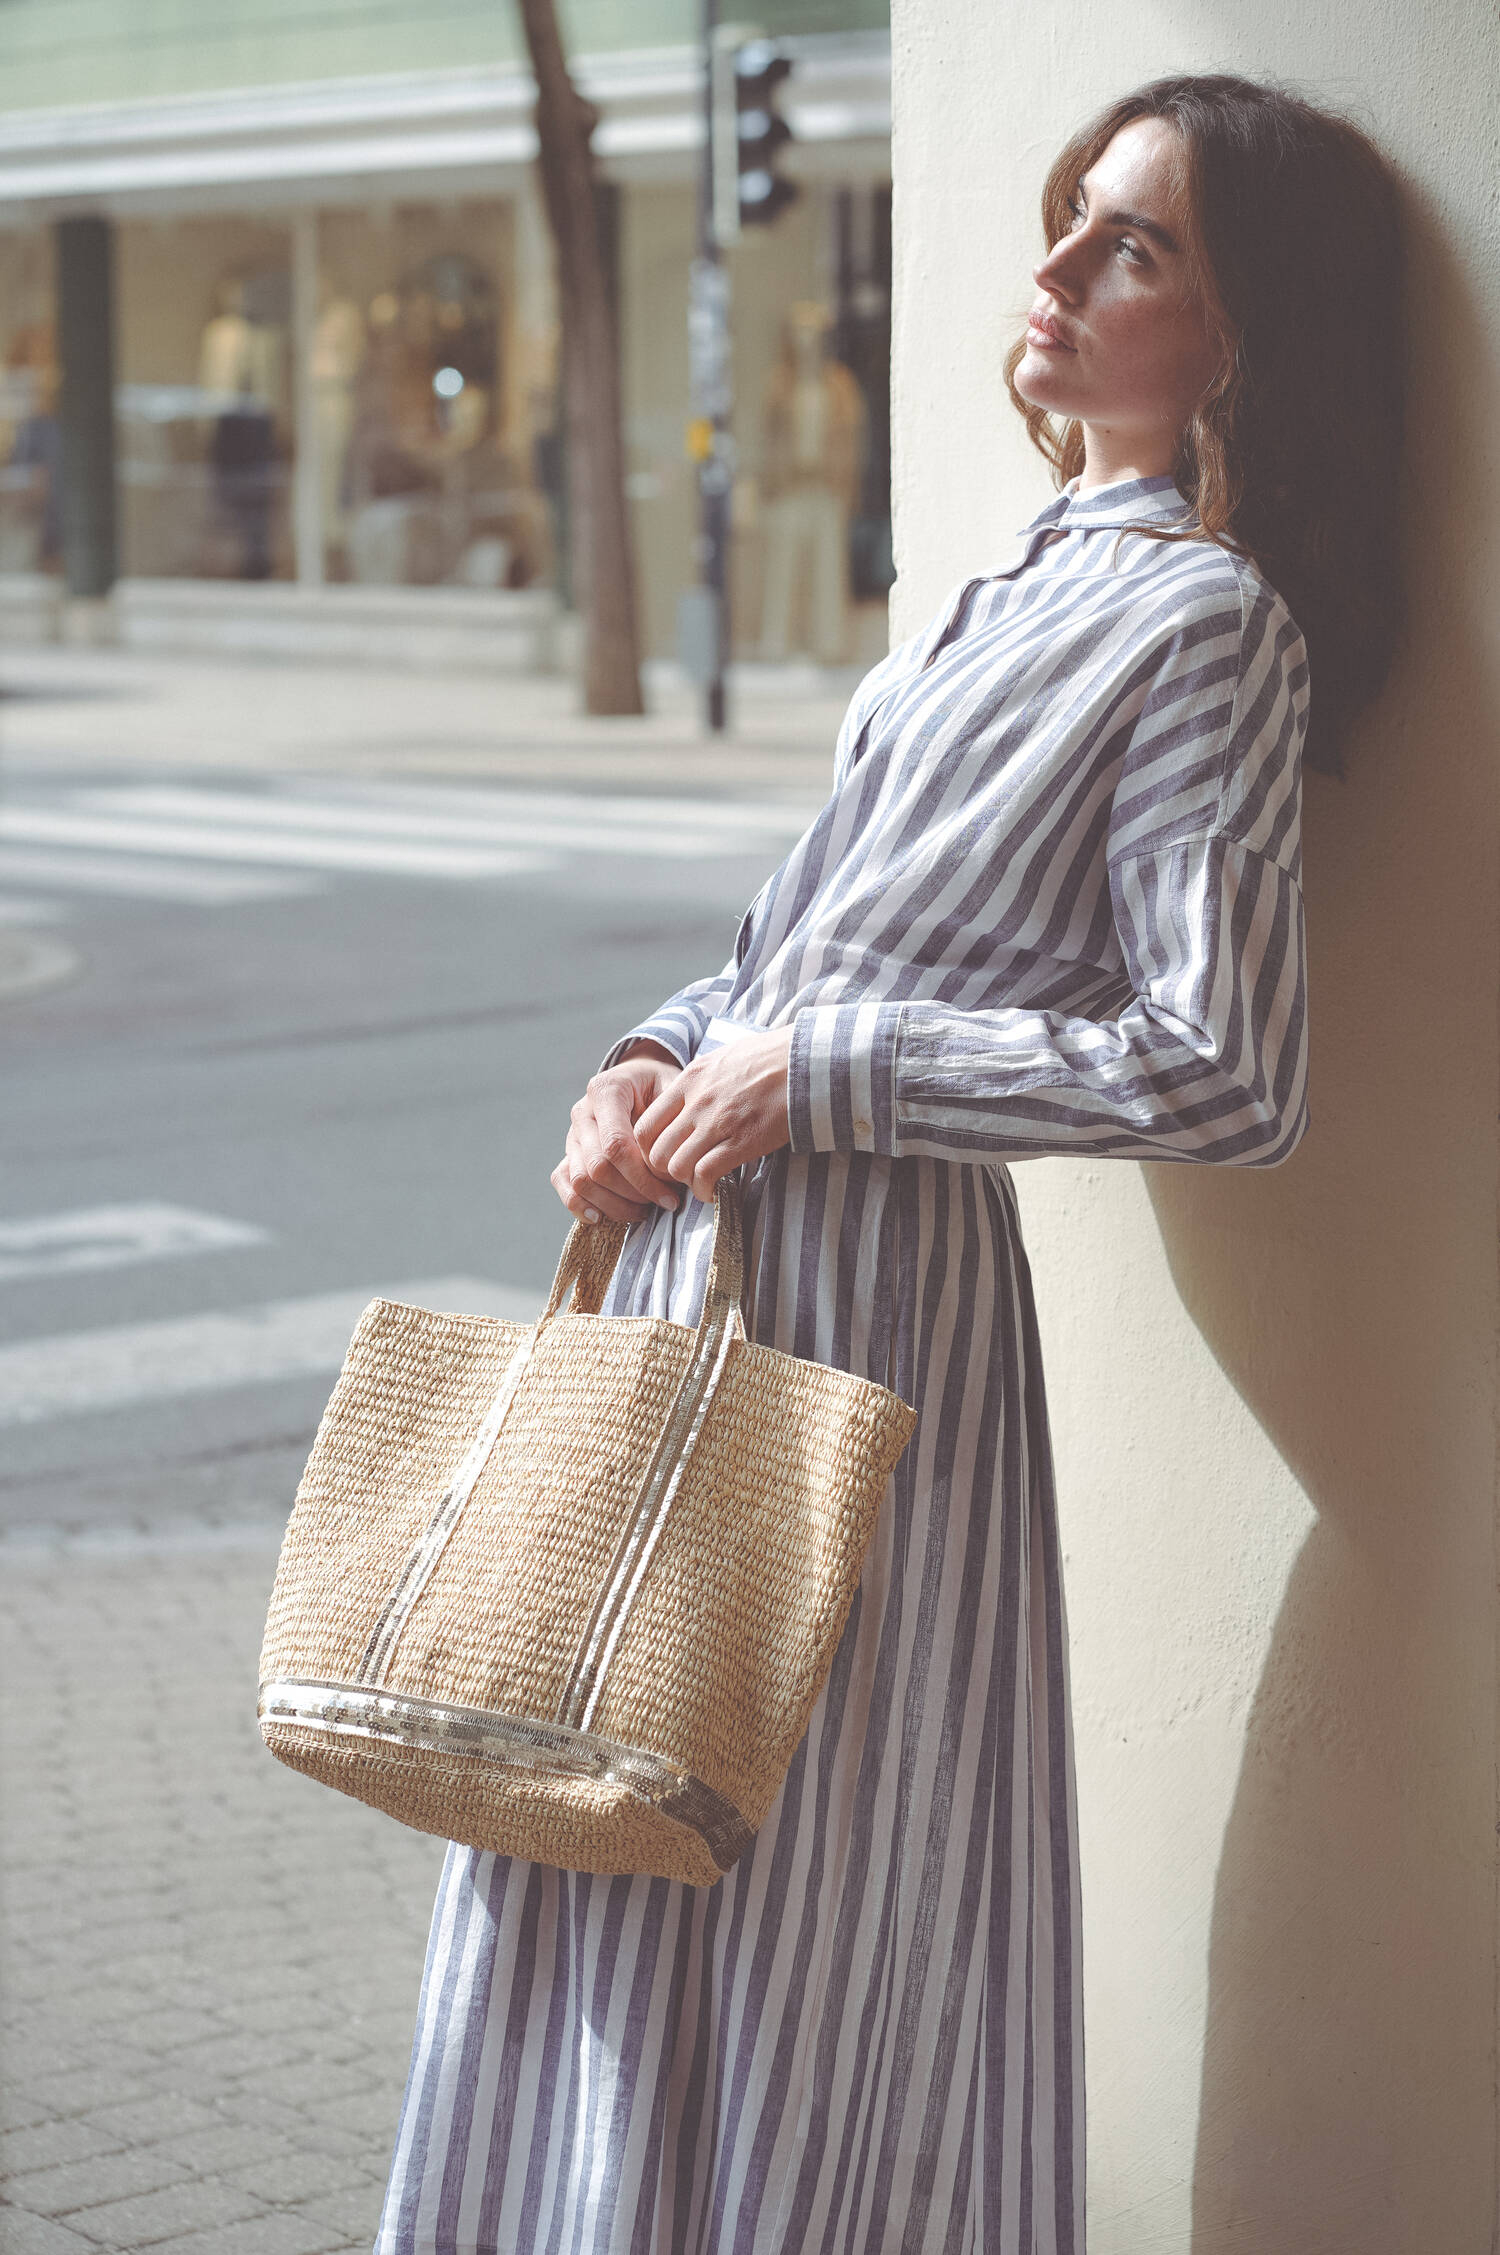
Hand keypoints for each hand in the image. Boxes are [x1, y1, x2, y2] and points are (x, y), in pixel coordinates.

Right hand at [553, 1045, 683, 1225]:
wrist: (640, 1079)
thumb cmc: (661, 1087)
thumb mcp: (674, 1089)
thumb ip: (673, 1120)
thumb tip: (672, 1164)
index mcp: (606, 1091)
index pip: (616, 1145)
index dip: (642, 1177)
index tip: (671, 1195)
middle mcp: (583, 1112)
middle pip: (598, 1167)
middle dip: (633, 1193)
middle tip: (663, 1202)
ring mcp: (573, 1134)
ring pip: (581, 1181)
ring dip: (613, 1204)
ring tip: (644, 1210)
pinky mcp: (570, 1153)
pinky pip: (562, 1182)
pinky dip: (579, 1205)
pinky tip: (603, 1218)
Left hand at [634, 1027, 792, 1201]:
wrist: (805, 1062)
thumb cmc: (771, 1057)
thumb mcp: (724, 1057)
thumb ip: (701, 1079)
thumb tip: (691, 1092)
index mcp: (689, 1080)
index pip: (645, 1125)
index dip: (649, 1149)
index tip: (664, 1156)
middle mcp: (697, 1102)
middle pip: (656, 1151)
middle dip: (663, 1171)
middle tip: (680, 1175)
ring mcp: (717, 1123)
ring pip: (676, 1166)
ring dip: (684, 1181)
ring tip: (698, 1181)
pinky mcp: (741, 1142)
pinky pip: (705, 1174)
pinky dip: (704, 1189)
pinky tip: (712, 1190)